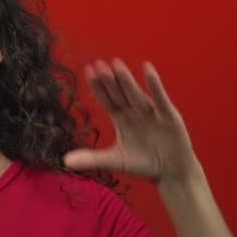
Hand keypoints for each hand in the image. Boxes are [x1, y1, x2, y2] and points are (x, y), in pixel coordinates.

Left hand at [63, 58, 200, 184]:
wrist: (171, 172)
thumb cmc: (143, 163)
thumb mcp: (116, 161)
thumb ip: (92, 159)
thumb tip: (65, 162)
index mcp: (121, 119)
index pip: (107, 100)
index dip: (98, 87)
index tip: (88, 71)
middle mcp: (134, 112)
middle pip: (119, 94)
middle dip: (109, 80)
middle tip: (99, 64)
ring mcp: (152, 112)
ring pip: (136, 94)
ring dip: (126, 80)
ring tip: (116, 64)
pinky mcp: (168, 116)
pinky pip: (160, 99)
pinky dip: (154, 85)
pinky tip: (147, 69)